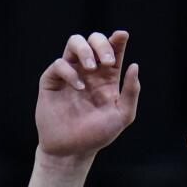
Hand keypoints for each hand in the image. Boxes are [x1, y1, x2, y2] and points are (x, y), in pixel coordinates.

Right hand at [35, 31, 140, 161]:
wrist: (72, 151)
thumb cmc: (97, 135)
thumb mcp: (122, 116)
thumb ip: (131, 92)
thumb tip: (135, 66)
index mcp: (107, 77)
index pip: (113, 50)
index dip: (117, 40)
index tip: (122, 35)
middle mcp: (88, 72)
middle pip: (93, 40)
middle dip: (101, 44)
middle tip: (107, 62)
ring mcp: (70, 73)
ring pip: (74, 42)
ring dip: (85, 50)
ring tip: (91, 68)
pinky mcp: (52, 80)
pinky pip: (59, 64)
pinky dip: (70, 71)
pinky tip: (78, 87)